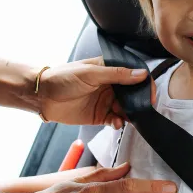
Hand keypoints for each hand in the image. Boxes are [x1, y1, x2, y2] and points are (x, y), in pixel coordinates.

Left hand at [33, 57, 155, 127]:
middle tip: (143, 109)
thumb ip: (117, 74)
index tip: (150, 94)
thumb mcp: (91, 73)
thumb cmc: (63, 78)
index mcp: (109, 70)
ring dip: (129, 114)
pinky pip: (115, 120)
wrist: (42, 96)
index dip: (144, 84)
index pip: (133, 75)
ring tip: (127, 117)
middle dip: (139, 102)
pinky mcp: (99, 116)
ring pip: (126, 109)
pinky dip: (119, 123)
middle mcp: (109, 85)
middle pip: (132, 94)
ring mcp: (105, 101)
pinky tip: (116, 123)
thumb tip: (141, 74)